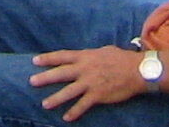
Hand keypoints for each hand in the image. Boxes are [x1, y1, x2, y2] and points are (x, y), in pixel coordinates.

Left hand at [29, 46, 145, 118]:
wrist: (136, 71)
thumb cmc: (121, 59)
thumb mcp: (102, 51)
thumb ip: (89, 55)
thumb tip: (83, 57)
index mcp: (85, 56)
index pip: (62, 56)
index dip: (47, 58)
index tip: (34, 61)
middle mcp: (85, 69)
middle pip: (61, 73)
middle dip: (45, 78)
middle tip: (32, 81)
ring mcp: (90, 83)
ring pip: (69, 91)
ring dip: (56, 98)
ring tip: (44, 104)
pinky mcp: (98, 95)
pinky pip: (83, 105)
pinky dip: (74, 112)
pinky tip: (66, 118)